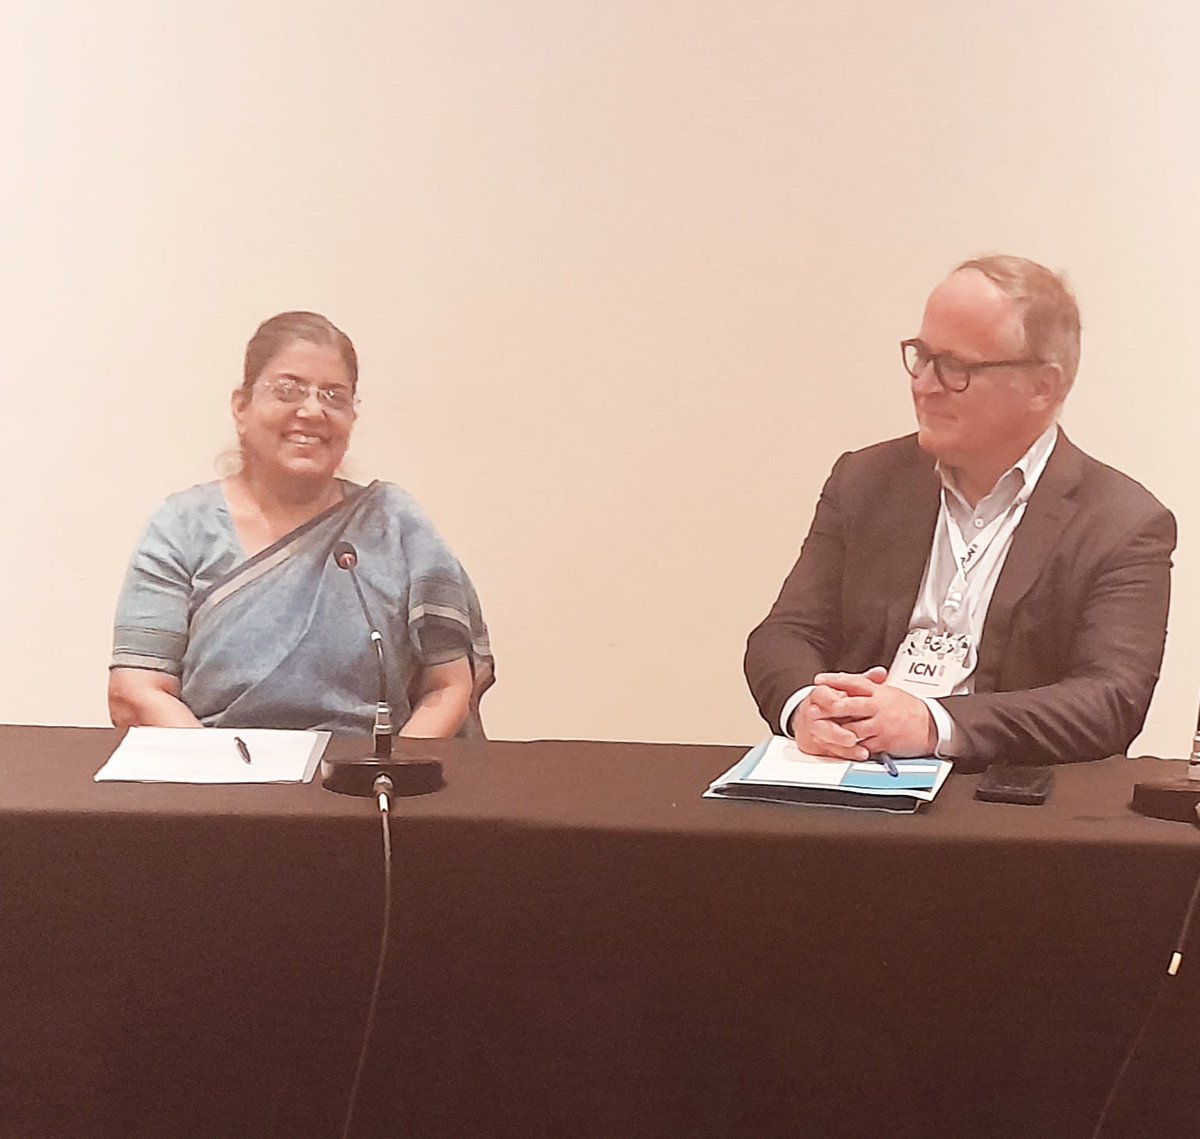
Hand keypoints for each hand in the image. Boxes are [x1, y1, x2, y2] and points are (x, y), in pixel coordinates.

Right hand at [788, 671, 888, 760]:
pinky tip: (860, 753)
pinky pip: (830, 750)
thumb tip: (881, 673)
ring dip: (840, 742)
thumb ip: (863, 680)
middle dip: (835, 729)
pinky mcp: (818, 744)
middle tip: (852, 735)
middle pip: (819, 721)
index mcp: (819, 694)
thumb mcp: (848, 688)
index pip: (820, 694)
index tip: (839, 703)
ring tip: (856, 744)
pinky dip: (846, 752)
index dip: (829, 700)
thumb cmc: (834, 700)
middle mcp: (813, 712)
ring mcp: (814, 729)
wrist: (812, 717)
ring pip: (824, 737)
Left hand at [812, 668, 937, 757]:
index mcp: (879, 692)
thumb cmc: (909, 708)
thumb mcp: (889, 692)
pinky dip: (850, 747)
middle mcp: (878, 707)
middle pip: (849, 705)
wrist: (932, 725)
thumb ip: (869, 687)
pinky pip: (862, 746)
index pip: (854, 682)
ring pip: (852, 728)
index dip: (834, 680)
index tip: (819, 680)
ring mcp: (881, 725)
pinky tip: (839, 745)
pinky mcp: (884, 742)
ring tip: (820, 729)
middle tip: (813, 708)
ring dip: (835, 730)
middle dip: (830, 707)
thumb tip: (848, 681)